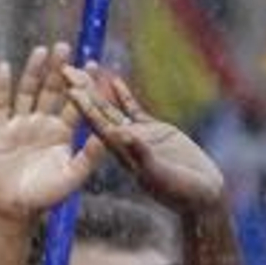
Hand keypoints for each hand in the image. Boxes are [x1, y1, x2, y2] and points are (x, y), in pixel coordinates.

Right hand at [0, 44, 102, 219]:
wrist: (12, 209)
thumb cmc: (45, 196)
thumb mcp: (72, 177)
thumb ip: (89, 156)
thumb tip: (109, 135)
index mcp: (62, 133)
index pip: (75, 103)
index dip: (83, 84)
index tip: (93, 64)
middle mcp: (42, 124)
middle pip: (51, 90)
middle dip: (58, 69)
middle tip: (65, 46)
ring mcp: (20, 125)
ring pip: (28, 92)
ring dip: (34, 71)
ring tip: (41, 50)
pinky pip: (1, 104)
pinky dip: (2, 85)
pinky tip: (5, 66)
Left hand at [64, 65, 223, 214]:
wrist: (201, 196)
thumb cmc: (181, 192)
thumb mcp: (159, 174)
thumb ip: (141, 155)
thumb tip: (121, 134)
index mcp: (120, 154)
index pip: (97, 126)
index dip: (83, 108)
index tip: (69, 89)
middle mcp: (123, 143)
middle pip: (99, 112)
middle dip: (83, 91)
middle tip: (64, 69)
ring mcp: (137, 136)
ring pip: (113, 108)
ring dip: (99, 89)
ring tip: (85, 68)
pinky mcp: (153, 131)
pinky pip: (133, 109)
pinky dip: (123, 95)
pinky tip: (113, 79)